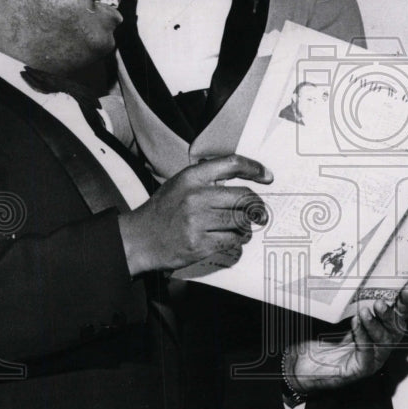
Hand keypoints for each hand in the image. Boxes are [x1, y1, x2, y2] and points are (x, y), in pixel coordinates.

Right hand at [118, 154, 272, 275]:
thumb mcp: (180, 184)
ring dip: (247, 226)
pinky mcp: (200, 244)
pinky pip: (232, 240)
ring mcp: (197, 222)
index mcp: (191, 177)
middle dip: (256, 206)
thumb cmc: (163, 211)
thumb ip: (207, 180)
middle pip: (243, 196)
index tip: (267, 176)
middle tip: (260, 212)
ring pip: (240, 221)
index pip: (231, 164)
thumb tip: (242, 185)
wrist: (140, 240)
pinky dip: (237, 240)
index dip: (254, 168)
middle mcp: (195, 197)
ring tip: (243, 228)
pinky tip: (233, 238)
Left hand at [284, 285, 407, 393]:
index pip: (398, 315)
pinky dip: (362, 339)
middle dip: (390, 315)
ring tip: (363, 312)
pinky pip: (366, 355)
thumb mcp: (332, 313)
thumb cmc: (317, 336)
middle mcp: (378, 344)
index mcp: (378, 328)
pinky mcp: (359, 371)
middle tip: (379, 303)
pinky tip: (355, 326)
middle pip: (396, 329)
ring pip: (383, 342)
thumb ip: (343, 297)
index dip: (404, 302)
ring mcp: (371, 359)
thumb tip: (345, 270)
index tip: (406, 287)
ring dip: (375, 325)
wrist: (299, 363)